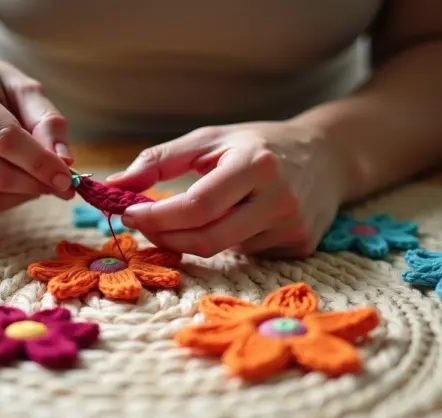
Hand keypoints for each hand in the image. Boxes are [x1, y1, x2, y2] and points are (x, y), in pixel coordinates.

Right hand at [0, 59, 74, 214]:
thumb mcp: (17, 86)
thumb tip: (65, 161)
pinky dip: (3, 204)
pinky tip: (8, 185)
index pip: (5, 139)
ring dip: (22, 197)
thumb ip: (46, 119)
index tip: (67, 177)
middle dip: (36, 184)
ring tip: (33, 180)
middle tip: (57, 183)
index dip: (40, 162)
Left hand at [106, 122, 347, 257]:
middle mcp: (279, 200)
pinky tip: (232, 220)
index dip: (157, 216)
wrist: (326, 156)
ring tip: (183, 218)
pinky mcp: (299, 246)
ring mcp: (293, 227)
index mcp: (256, 165)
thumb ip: (160, 160)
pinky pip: (246, 255)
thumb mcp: (210, 139)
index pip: (197, 206)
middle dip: (165, 236)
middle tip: (143, 224)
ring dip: (191, 239)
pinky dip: (225, 241)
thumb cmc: (257, 143)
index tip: (128, 213)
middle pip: (207, 239)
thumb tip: (115, 185)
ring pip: (223, 250)